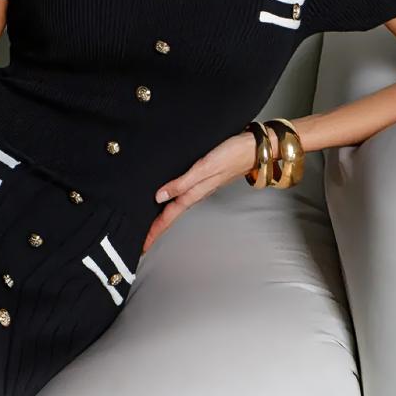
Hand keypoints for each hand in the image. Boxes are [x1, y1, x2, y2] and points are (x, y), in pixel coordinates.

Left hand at [141, 128, 277, 253]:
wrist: (254, 148)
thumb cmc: (232, 155)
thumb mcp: (204, 169)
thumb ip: (182, 183)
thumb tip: (160, 196)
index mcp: (194, 194)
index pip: (168, 217)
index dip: (154, 231)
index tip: (142, 246)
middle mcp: (196, 192)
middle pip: (170, 215)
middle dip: (156, 228)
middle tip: (142, 240)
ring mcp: (200, 186)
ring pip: (176, 205)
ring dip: (163, 215)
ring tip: (150, 223)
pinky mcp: (204, 177)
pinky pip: (183, 193)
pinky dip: (172, 199)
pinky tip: (168, 198)